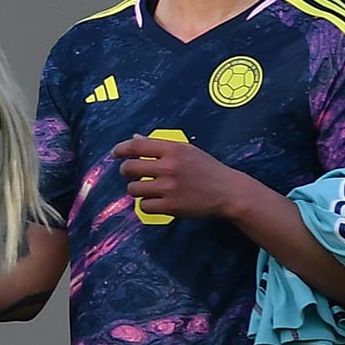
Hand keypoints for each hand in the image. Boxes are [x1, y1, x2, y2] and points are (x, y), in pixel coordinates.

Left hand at [112, 132, 250, 222]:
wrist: (229, 192)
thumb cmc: (207, 169)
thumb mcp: (188, 150)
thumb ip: (160, 145)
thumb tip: (135, 138)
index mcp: (174, 150)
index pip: (136, 146)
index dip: (121, 149)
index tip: (115, 154)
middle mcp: (169, 167)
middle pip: (129, 168)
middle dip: (127, 171)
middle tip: (133, 173)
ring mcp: (169, 188)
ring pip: (133, 189)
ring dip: (137, 189)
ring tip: (149, 188)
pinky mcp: (170, 206)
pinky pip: (143, 206)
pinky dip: (147, 204)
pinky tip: (158, 200)